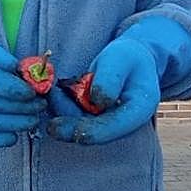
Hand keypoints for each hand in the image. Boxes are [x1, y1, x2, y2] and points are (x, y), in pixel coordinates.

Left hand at [46, 36, 160, 144]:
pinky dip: (62, 107)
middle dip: (71, 129)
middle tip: (52, 125)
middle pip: (95, 133)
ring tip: (52, 94)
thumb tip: (98, 101)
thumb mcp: (121, 58)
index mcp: (139, 110)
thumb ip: (111, 78)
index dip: (93, 131)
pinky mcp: (92, 117)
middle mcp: (122, 122)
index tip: (75, 130)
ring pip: (80, 126)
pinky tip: (54, 94)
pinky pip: (74, 116)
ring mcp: (106, 122)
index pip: (115, 127)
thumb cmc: (128, 57)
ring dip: (63, 114)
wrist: (129, 60)